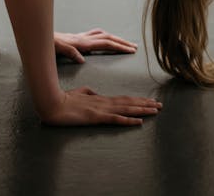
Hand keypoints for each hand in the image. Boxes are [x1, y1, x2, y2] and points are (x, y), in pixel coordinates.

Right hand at [40, 86, 161, 126]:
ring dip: (142, 110)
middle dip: (145, 104)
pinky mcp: (96, 117)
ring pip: (126, 109)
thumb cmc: (64, 99)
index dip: (137, 100)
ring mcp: (101, 110)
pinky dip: (128, 120)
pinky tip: (139, 121)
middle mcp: (104, 103)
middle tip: (160, 105)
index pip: (123, 99)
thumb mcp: (79, 93)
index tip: (149, 101)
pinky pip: (116, 120)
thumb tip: (95, 93)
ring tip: (155, 110)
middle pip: (129, 103)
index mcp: (101, 99)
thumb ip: (88, 93)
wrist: (53, 103)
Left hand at [54, 28, 137, 63]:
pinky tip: (105, 40)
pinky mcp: (78, 38)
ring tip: (125, 43)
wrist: (41, 35)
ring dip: (115, 38)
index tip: (131, 50)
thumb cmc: (48, 44)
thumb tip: (83, 59)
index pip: (106, 43)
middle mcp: (84, 38)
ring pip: (103, 35)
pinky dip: (104, 36)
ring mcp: (81, 36)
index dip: (119, 46)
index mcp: (82, 42)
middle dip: (122, 42)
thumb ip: (70, 52)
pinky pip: (96, 35)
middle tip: (135, 47)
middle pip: (108, 37)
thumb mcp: (57, 49)